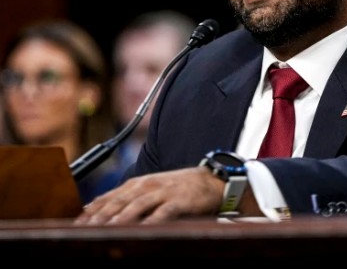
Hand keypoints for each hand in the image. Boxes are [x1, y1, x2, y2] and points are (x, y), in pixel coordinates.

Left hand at [74, 167, 224, 224]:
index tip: (73, 225)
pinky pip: (163, 212)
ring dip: (120, 218)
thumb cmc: (176, 189)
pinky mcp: (179, 200)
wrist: (209, 181)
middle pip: (118, 201)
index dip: (90, 211)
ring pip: (137, 205)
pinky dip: (152, 220)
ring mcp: (163, 192)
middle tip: (82, 230)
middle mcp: (146, 186)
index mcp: (136, 184)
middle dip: (99, 216)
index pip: (107, 198)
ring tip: (106, 230)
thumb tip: (93, 209)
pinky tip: (144, 229)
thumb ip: (124, 198)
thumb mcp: (148, 189)